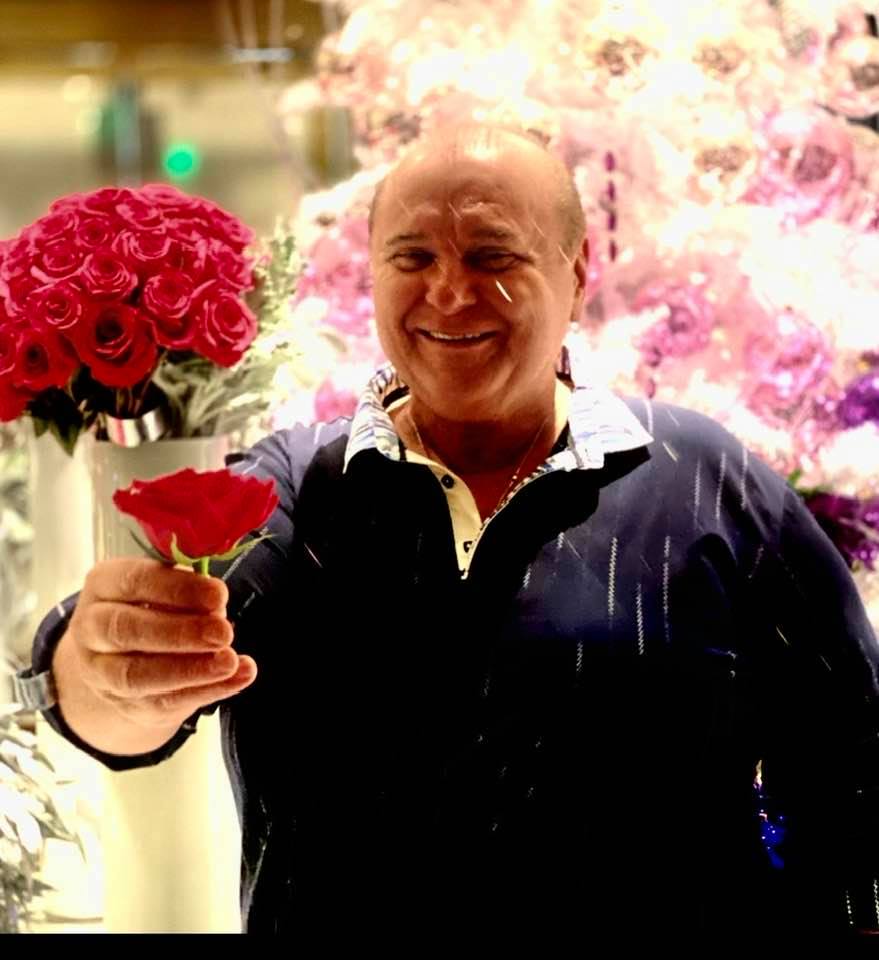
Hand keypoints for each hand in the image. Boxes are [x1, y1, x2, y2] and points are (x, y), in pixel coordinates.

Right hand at [56, 558, 256, 747]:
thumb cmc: (154, 607)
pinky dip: (206, 691)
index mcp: (103, 584)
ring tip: (230, 661)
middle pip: (125, 630)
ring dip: (190, 670)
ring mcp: (101, 671)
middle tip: (223, 633)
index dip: (178, 589)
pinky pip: (163, 702)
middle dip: (180, 633)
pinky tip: (239, 677)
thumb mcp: (167, 586)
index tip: (219, 595)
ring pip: (137, 675)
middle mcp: (91, 628)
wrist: (125, 656)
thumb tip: (217, 604)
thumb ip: (189, 590)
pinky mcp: (125, 703)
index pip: (134, 582)